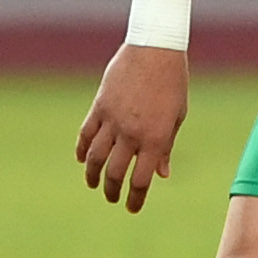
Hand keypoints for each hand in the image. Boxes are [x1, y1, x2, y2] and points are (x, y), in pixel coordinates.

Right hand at [77, 43, 188, 211]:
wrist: (155, 49)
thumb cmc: (173, 82)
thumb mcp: (177, 116)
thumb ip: (166, 147)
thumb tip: (161, 175)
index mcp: (155, 139)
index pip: (141, 180)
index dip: (135, 199)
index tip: (132, 208)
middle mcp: (132, 133)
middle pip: (116, 173)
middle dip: (113, 191)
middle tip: (112, 198)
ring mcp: (113, 120)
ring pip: (95, 157)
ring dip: (92, 175)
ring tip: (92, 183)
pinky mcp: (100, 106)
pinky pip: (85, 133)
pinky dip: (81, 149)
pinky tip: (80, 159)